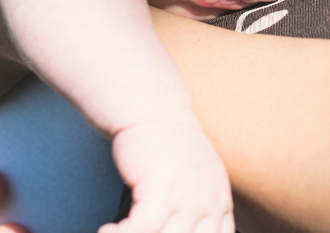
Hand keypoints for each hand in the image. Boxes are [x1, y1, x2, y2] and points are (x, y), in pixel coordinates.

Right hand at [102, 119, 234, 232]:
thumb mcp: (200, 177)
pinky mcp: (161, 191)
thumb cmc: (170, 145)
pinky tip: (108, 229)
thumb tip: (179, 226)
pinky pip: (143, 229)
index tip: (165, 232)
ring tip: (116, 232)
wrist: (155, 110)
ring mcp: (187, 199)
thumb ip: (200, 206)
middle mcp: (209, 205)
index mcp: (221, 203)